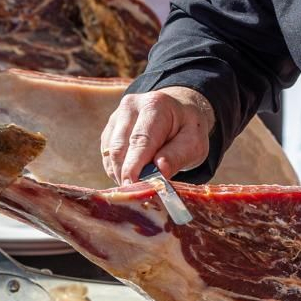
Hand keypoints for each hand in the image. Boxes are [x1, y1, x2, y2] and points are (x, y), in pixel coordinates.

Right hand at [100, 87, 215, 184]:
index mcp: (155, 105)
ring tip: (140, 184)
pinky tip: (134, 174)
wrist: (179, 111)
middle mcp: (130, 106)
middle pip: (119, 148)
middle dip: (126, 174)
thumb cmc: (188, 128)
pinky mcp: (109, 128)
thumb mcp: (194, 142)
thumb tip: (159, 171)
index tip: (132, 187)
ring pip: (109, 154)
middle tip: (137, 195)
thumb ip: (177, 156)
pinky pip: (107, 155)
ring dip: (121, 174)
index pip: (140, 140)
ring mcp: (116, 116)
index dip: (134, 166)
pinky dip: (117, 169)